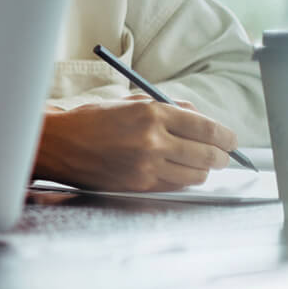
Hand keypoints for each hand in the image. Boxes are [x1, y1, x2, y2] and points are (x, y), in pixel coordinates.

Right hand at [33, 96, 236, 191]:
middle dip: (220, 156)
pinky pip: (175, 186)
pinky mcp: (139, 185)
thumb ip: (166, 108)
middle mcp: (152, 140)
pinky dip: (181, 179)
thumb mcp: (128, 102)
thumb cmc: (90, 120)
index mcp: (150, 113)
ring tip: (196, 163)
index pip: (206, 127)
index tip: (230, 139)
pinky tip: (174, 170)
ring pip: (196, 175)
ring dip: (202, 170)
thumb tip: (199, 118)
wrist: (56, 144)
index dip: (225, 136)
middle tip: (221, 154)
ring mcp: (146, 166)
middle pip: (208, 155)